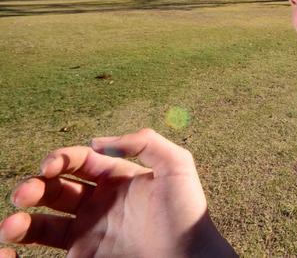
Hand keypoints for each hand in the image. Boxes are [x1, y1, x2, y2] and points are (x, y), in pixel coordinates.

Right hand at [0, 129, 236, 256]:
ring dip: (21, 220)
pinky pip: (45, 252)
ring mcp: (89, 233)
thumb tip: (99, 141)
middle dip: (34, 187)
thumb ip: (145, 142)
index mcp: (117, 178)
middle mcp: (99, 204)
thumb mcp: (177, 166)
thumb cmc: (187, 213)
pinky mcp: (84, 257)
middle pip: (54, 189)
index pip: (80, 161)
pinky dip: (22, 249)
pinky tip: (10, 248)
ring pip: (42, 222)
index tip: (50, 167)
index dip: (61, 159)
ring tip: (12, 226)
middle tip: (25, 195)